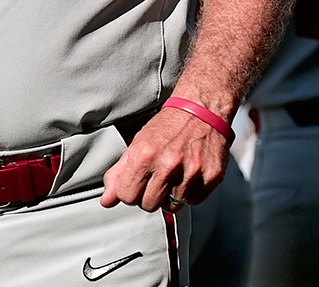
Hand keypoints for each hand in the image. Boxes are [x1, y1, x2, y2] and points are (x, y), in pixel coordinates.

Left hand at [100, 105, 229, 210]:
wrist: (201, 111)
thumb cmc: (167, 128)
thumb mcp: (137, 144)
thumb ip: (119, 174)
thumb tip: (106, 201)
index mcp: (145, 155)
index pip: (127, 196)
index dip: (129, 192)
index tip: (135, 184)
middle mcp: (168, 165)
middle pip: (149, 205)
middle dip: (148, 196)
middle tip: (154, 180)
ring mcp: (192, 173)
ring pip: (172, 207)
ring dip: (170, 195)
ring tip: (172, 175)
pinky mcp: (212, 178)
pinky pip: (193, 201)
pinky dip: (189, 193)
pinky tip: (187, 176)